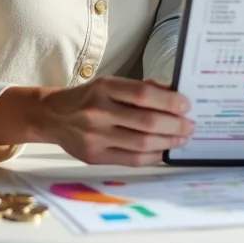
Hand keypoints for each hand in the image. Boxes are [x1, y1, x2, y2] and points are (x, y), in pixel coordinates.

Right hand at [40, 77, 194, 165]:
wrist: (53, 116)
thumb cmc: (90, 97)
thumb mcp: (110, 83)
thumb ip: (140, 88)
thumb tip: (173, 94)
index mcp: (105, 87)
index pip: (144, 95)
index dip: (169, 101)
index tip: (186, 105)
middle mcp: (99, 111)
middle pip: (147, 122)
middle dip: (175, 125)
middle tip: (190, 125)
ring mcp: (95, 136)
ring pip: (141, 143)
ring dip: (168, 142)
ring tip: (181, 138)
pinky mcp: (93, 156)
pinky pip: (130, 160)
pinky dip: (152, 156)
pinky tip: (163, 151)